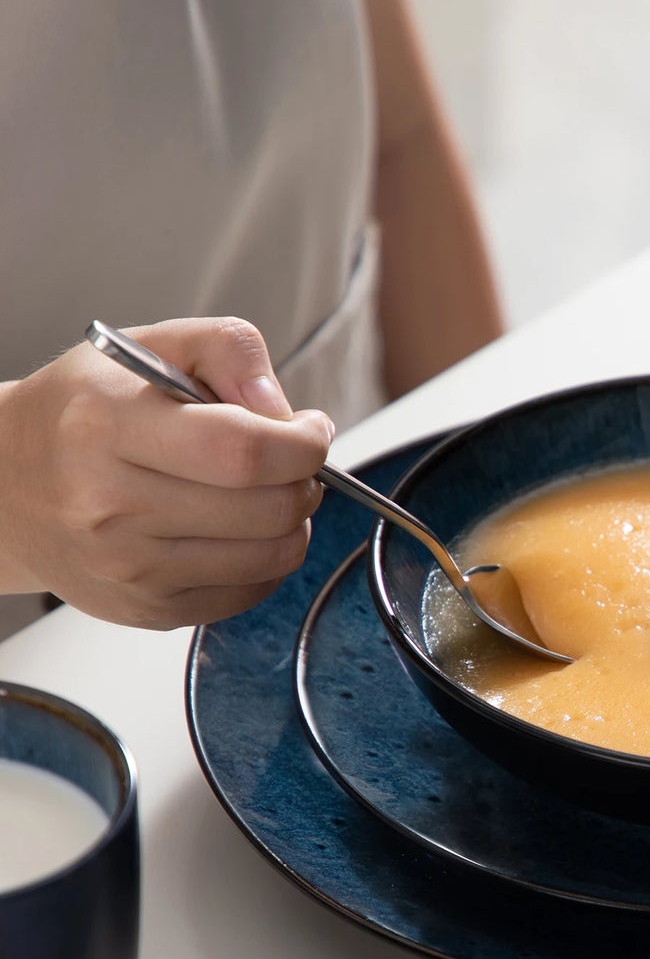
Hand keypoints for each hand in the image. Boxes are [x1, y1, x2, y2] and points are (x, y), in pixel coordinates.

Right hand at [0, 317, 332, 628]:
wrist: (8, 488)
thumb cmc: (84, 413)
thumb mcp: (147, 348)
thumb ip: (229, 351)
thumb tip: (287, 413)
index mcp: (108, 425)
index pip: (244, 450)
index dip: (303, 444)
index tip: (311, 431)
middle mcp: (110, 503)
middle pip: (268, 508)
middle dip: (305, 481)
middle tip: (293, 462)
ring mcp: (129, 567)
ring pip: (272, 556)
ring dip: (294, 523)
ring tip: (267, 494)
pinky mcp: (148, 609)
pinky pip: (251, 592)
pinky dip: (268, 560)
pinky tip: (240, 531)